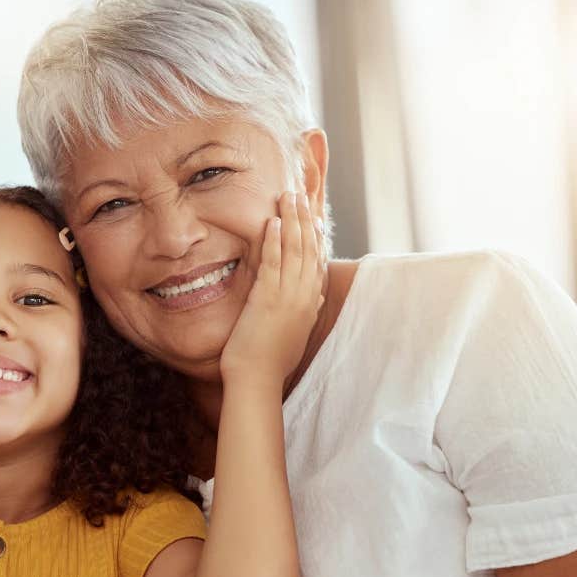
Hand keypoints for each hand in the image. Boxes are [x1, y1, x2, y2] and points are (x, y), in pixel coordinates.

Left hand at [220, 191, 325, 384]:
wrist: (257, 379)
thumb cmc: (272, 362)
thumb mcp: (296, 334)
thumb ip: (308, 312)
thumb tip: (319, 297)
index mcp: (310, 305)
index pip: (318, 263)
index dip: (316, 238)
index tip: (314, 218)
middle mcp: (305, 297)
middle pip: (309, 249)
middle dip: (304, 220)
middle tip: (299, 196)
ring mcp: (288, 297)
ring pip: (295, 250)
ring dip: (292, 221)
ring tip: (287, 197)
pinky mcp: (268, 298)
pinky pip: (274, 263)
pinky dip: (275, 240)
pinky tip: (273, 222)